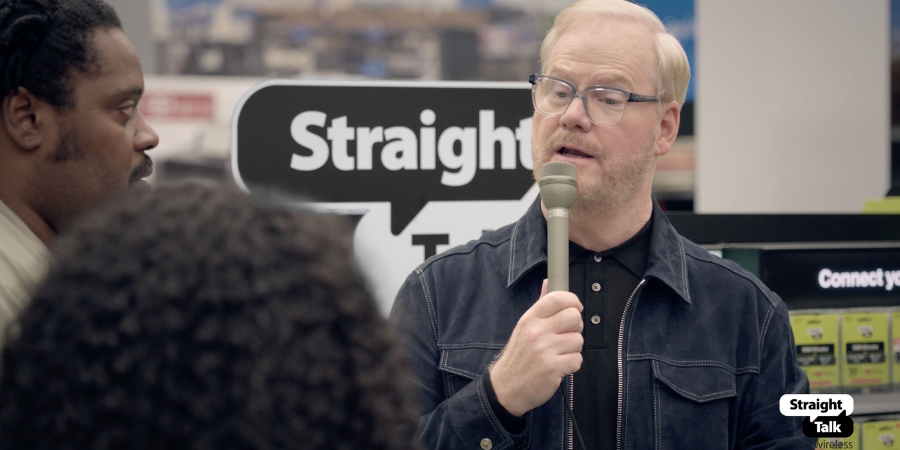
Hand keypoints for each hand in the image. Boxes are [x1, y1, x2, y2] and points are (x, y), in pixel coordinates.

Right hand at [489, 279, 582, 416]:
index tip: (575, 308)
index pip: (557, 298)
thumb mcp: (524, 327)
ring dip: (573, 349)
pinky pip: (578, 360)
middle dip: (575, 327)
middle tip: (565, 336)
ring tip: (559, 354)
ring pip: (578, 340)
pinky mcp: (553, 368)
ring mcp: (545, 350)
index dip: (572, 301)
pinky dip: (572, 365)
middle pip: (574, 317)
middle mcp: (537, 332)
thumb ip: (540, 305)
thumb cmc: (519, 356)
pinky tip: (559, 367)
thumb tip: (549, 281)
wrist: (506, 387)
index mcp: (530, 319)